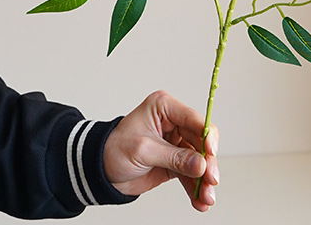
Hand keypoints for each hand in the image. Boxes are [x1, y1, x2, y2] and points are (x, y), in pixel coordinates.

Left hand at [102, 90, 218, 211]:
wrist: (99, 171)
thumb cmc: (114, 150)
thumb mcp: (143, 151)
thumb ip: (174, 158)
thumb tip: (201, 165)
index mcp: (165, 108)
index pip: (193, 119)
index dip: (207, 135)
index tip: (212, 153)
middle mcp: (174, 123)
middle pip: (201, 141)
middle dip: (208, 163)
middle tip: (211, 180)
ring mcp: (176, 143)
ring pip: (199, 160)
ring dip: (204, 180)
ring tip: (206, 198)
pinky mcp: (175, 161)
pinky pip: (190, 174)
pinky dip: (195, 188)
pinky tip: (199, 202)